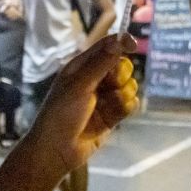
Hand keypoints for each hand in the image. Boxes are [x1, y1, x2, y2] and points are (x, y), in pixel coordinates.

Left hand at [29, 35, 138, 170]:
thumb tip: (118, 41)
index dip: (121, 43)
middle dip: (121, 74)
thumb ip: (101, 63)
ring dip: (123, 94)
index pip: (107, 47)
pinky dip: (125, 107)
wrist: (57, 149)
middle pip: (122, 66)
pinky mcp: (112, 115)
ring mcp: (105, 98)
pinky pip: (130, 103)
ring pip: (129, 86)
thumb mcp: (79, 85)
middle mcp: (95, 80)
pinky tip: (114, 116)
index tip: (133, 45)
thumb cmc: (62, 113)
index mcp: (82, 67)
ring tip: (107, 105)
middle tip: (110, 84)